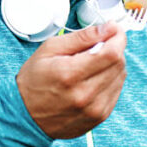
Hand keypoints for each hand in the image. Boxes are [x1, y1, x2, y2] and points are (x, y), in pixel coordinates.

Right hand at [16, 22, 126, 138]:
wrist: (26, 118)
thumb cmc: (34, 82)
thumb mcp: (49, 49)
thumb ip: (82, 37)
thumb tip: (109, 28)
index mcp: (70, 74)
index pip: (112, 52)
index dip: (118, 37)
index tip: (113, 30)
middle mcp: (85, 94)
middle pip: (119, 63)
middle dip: (114, 48)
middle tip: (98, 46)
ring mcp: (94, 109)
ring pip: (120, 77)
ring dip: (112, 65)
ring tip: (91, 65)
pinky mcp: (100, 117)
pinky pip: (116, 91)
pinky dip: (110, 80)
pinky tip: (93, 79)